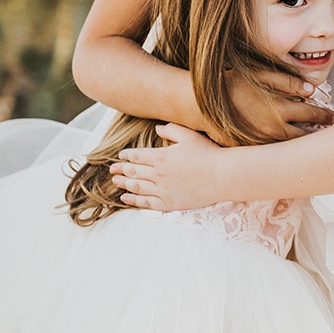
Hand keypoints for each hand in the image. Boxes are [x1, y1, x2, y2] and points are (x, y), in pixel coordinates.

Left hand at [110, 124, 227, 210]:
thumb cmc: (208, 153)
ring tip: (115, 182)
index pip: (137, 156)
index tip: (120, 156)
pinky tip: (126, 199)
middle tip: (111, 170)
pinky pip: (146, 203)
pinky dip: (134, 201)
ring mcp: (163, 190)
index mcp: (161, 156)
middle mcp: (158, 174)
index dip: (127, 156)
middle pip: (133, 172)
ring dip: (124, 184)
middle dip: (120, 170)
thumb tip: (157, 128)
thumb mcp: (189, 135)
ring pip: (137, 187)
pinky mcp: (169, 204)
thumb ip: (171, 129)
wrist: (222, 176)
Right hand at [223, 69, 333, 142]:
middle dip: (319, 133)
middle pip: (305, 136)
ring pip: (291, 147)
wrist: (201, 103)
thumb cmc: (231, 83)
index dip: (325, 115)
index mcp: (278, 110)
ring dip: (302, 143)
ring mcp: (262, 143)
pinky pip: (273, 153)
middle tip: (328, 129)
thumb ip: (287, 81)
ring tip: (312, 138)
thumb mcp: (260, 74)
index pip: (312, 114)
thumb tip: (312, 90)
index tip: (333, 116)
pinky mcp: (251, 150)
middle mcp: (273, 130)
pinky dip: (284, 149)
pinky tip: (288, 144)